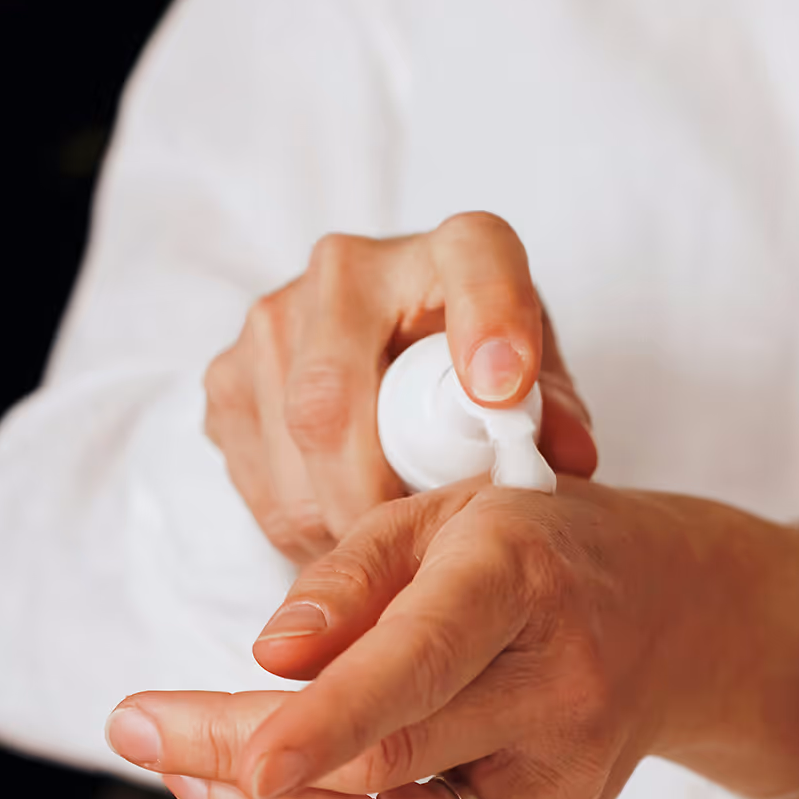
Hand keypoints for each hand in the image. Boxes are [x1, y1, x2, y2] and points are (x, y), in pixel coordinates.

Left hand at [107, 478, 798, 798]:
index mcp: (520, 580)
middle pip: (390, 770)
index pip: (422, 661)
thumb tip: (269, 656)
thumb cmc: (546, 544)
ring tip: (201, 776)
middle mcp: (558, 689)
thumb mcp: (446, 512)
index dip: (327, 718)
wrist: (674, 608)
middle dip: (245, 769)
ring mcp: (569, 776)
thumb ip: (353, 577)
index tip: (236, 756)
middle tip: (153, 730)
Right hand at [203, 211, 596, 563]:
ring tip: (386, 541)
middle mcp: (349, 267)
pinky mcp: (228, 375)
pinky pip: (256, 475)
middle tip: (416, 549)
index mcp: (453, 249)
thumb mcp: (533, 383)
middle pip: (336, 396)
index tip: (502, 392)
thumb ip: (554, 415)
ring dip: (339, 518)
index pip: (475, 262)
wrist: (385, 346)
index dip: (489, 323)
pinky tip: (344, 520)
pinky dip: (302, 521)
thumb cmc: (474, 367)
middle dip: (376, 496)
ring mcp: (274, 317)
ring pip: (292, 445)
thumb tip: (570, 458)